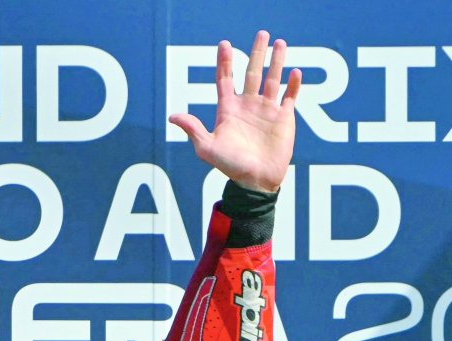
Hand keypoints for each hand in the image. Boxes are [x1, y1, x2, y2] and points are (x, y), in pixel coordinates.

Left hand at [169, 31, 300, 192]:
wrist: (255, 181)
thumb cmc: (230, 166)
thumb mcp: (207, 148)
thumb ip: (193, 129)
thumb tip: (172, 116)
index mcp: (228, 109)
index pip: (225, 79)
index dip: (224, 62)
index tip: (224, 44)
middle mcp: (247, 105)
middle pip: (251, 72)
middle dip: (256, 52)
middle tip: (261, 33)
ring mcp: (266, 110)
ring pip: (272, 79)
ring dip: (276, 62)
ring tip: (280, 43)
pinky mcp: (283, 118)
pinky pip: (289, 96)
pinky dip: (293, 84)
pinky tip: (294, 71)